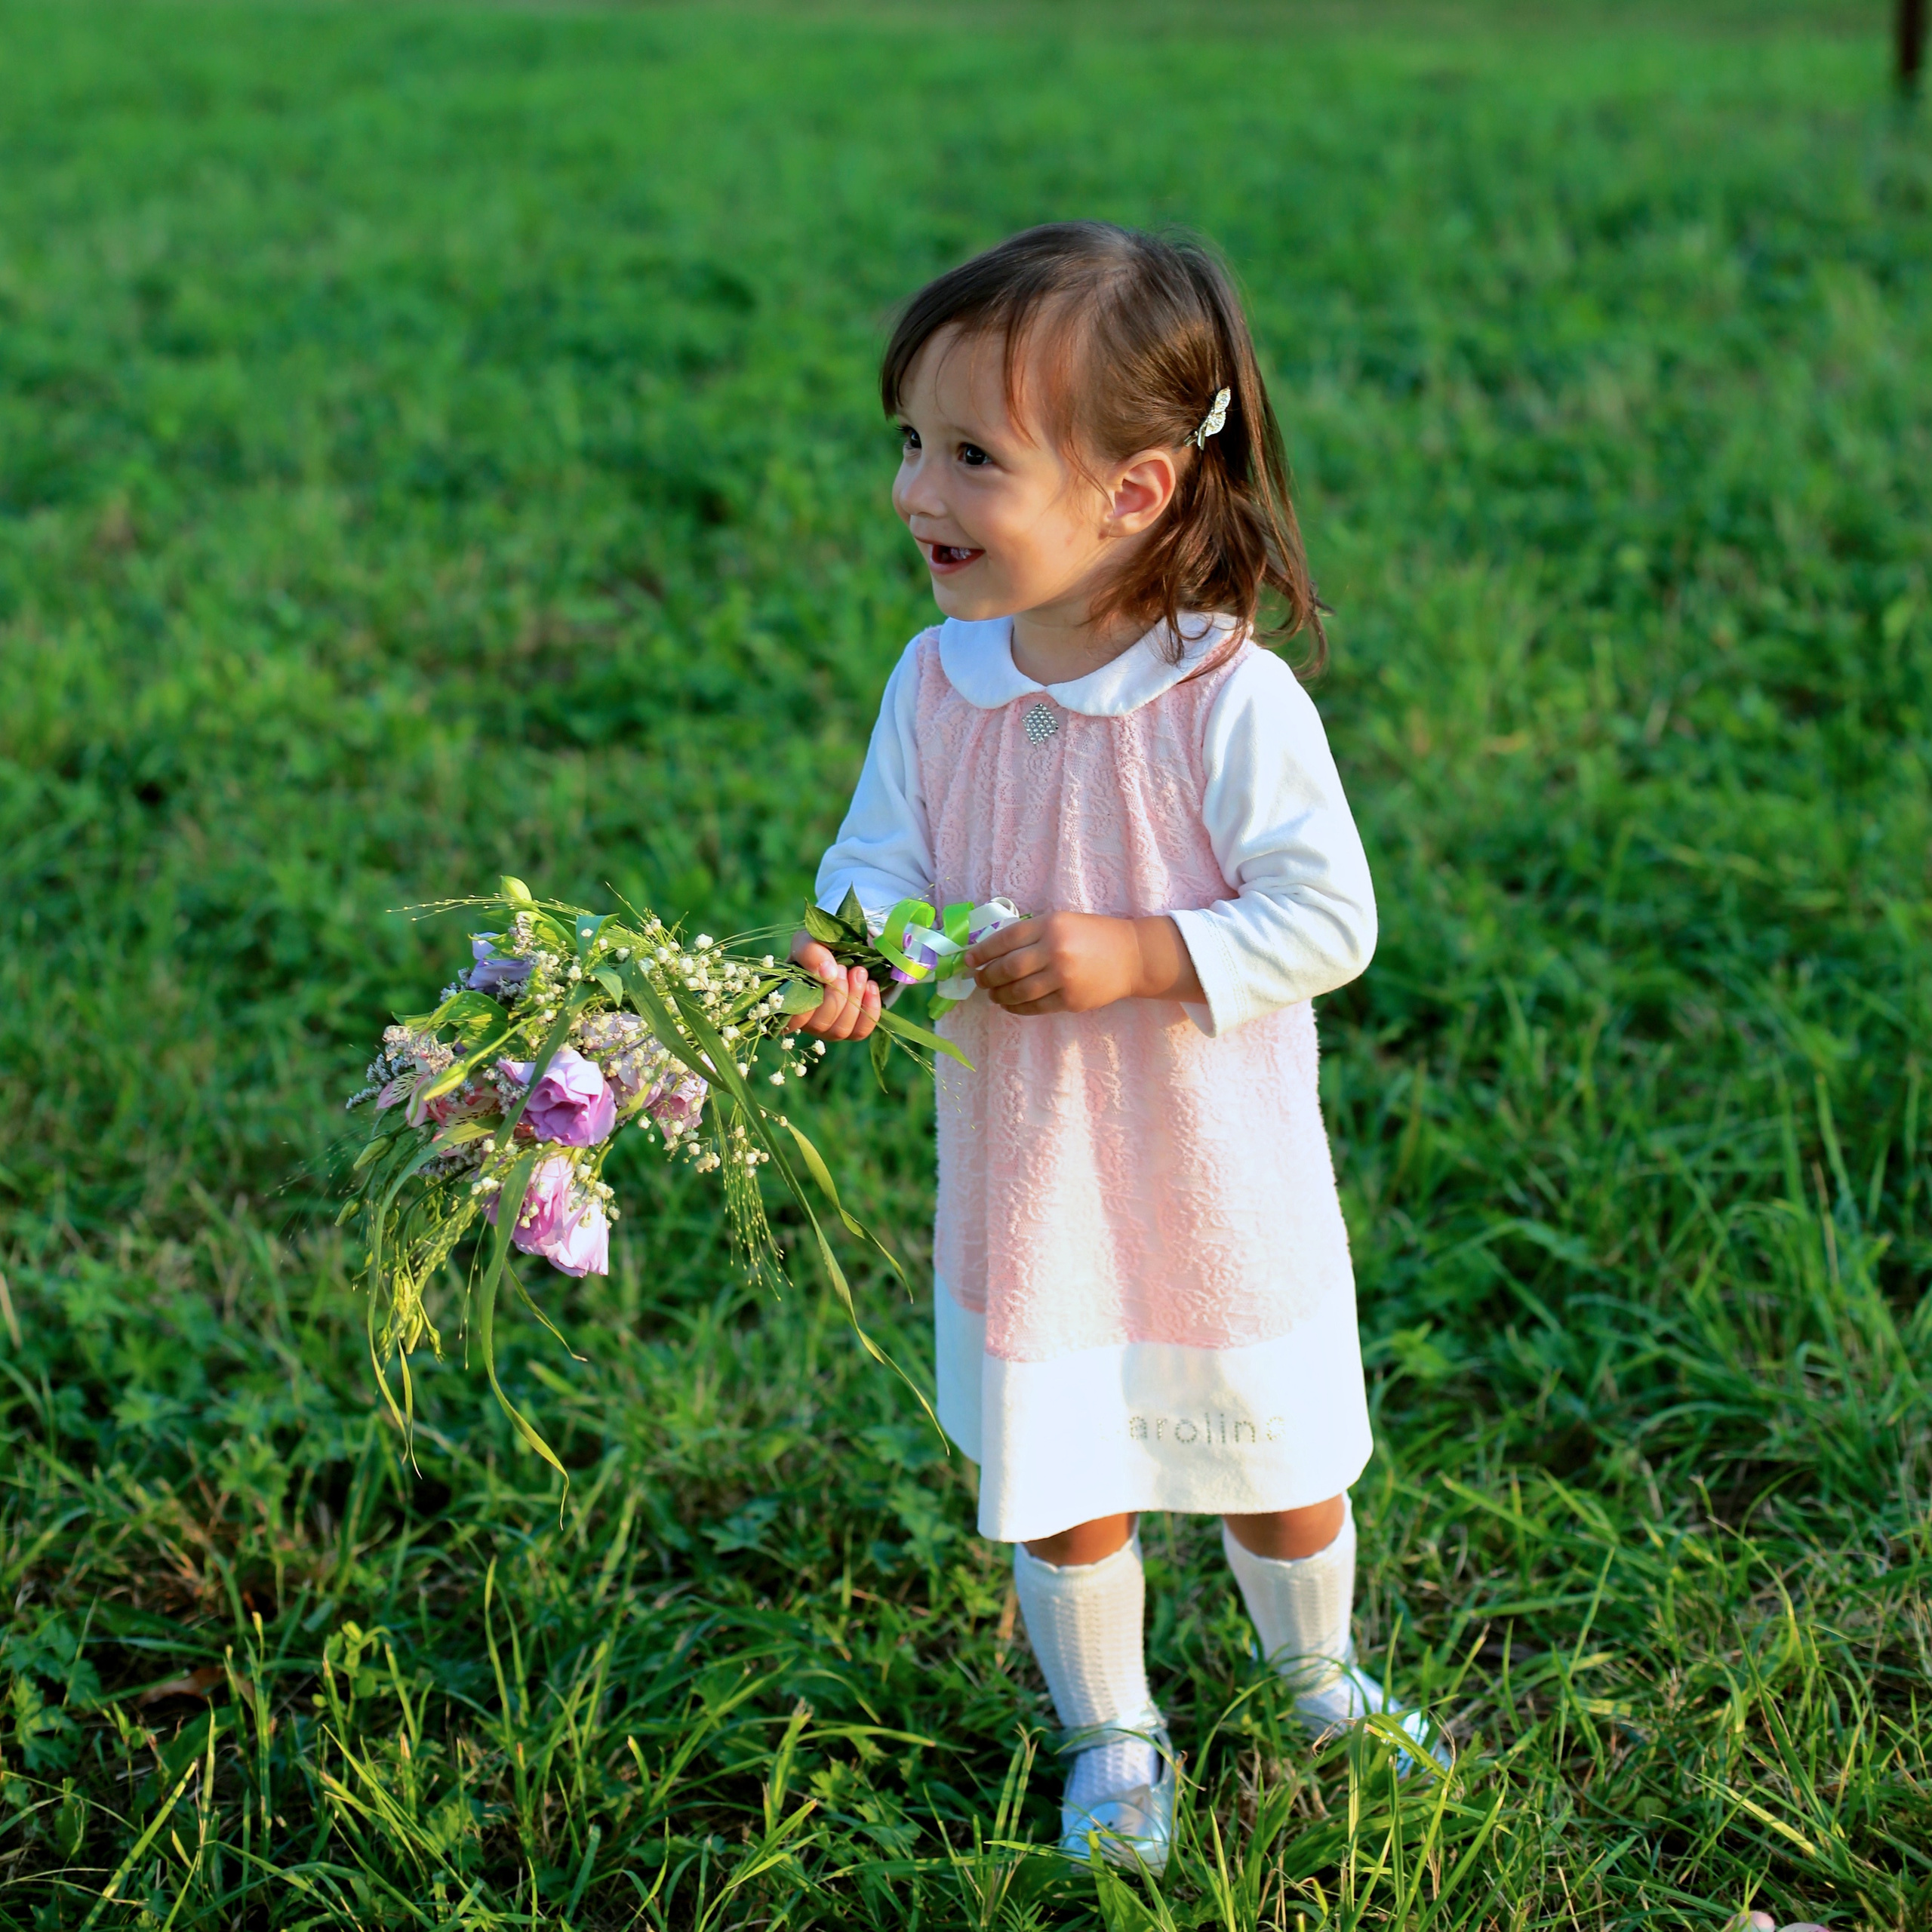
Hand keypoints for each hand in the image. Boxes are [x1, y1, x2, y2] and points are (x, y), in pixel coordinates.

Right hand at [785, 931, 880, 1039]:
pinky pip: (861, 1031)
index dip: (806, 1004)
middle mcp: (808, 1023)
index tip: (821, 975)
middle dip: (836, 994)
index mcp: (790, 1004)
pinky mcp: (853, 1029)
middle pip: (820, 1025)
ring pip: (841, 1030)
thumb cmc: (818, 949)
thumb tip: (827, 973)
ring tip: (859, 972)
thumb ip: (809, 953)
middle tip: (844, 968)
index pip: (791, 1022)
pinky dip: (870, 1008)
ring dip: (854, 998)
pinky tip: (871, 986)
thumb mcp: (808, 942)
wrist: (846, 951)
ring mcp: (831, 1029)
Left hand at [966, 911, 1202, 1015]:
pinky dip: (1017, 1007)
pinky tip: (1009, 1004)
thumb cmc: (1093, 935)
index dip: (982, 952)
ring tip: (992, 994)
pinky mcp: (1071, 1000)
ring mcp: (1063, 977)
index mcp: (1050, 925)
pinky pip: (1035, 1007)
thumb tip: (992, 951)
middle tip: (979, 980)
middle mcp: (1055, 950)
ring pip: (1018, 991)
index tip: (969, 960)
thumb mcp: (1062, 921)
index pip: (1005, 939)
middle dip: (987, 976)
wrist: (1132, 956)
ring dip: (998, 994)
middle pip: (1008, 967)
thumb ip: (1031, 933)